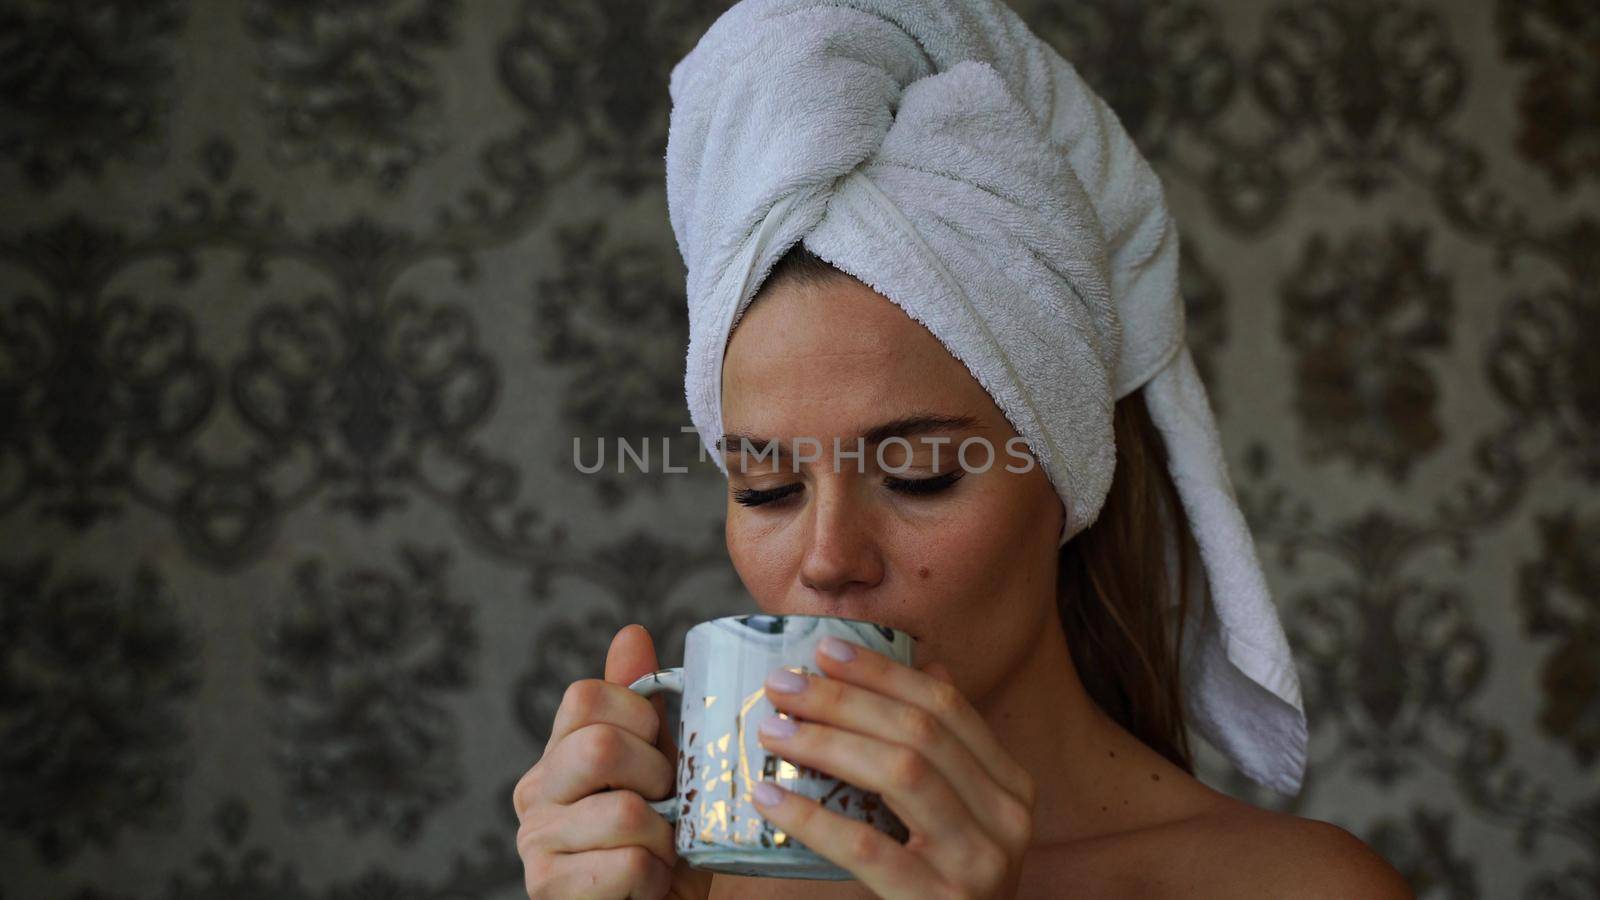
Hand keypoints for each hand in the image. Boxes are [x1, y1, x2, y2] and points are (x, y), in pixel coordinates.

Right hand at [513, 624, 713, 899]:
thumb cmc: (660, 839)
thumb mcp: (661, 764)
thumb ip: (640, 706)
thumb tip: (631, 632)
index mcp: (558, 754)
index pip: (586, 698)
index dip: (639, 718)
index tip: (659, 751)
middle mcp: (534, 793)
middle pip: (599, 746)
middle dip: (656, 777)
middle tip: (667, 806)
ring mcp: (535, 843)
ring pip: (623, 811)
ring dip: (665, 837)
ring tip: (662, 851)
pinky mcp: (548, 890)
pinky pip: (627, 863)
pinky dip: (655, 876)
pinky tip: (648, 885)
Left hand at [750, 637, 1035, 898]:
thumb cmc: (946, 881)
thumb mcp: (960, 813)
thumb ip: (944, 748)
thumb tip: (926, 662)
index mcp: (1011, 786)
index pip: (947, 707)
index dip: (884, 672)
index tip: (825, 650)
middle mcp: (1007, 819)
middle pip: (920, 733)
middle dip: (844, 700)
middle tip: (781, 685)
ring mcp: (979, 863)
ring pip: (900, 774)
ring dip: (826, 742)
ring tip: (773, 730)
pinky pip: (867, 848)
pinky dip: (812, 817)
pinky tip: (770, 798)